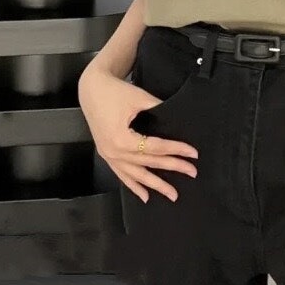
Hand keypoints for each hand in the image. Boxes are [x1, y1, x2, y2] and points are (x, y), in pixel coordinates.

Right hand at [78, 63, 198, 203]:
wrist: (91, 89)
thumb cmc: (114, 92)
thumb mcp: (139, 98)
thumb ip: (158, 109)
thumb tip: (178, 119)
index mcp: (122, 139)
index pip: (156, 147)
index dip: (176, 150)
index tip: (192, 153)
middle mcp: (114, 151)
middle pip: (149, 163)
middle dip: (172, 167)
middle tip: (192, 172)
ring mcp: (109, 155)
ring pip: (136, 175)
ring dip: (155, 185)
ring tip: (172, 194)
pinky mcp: (106, 154)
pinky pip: (121, 175)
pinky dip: (134, 186)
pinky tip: (145, 195)